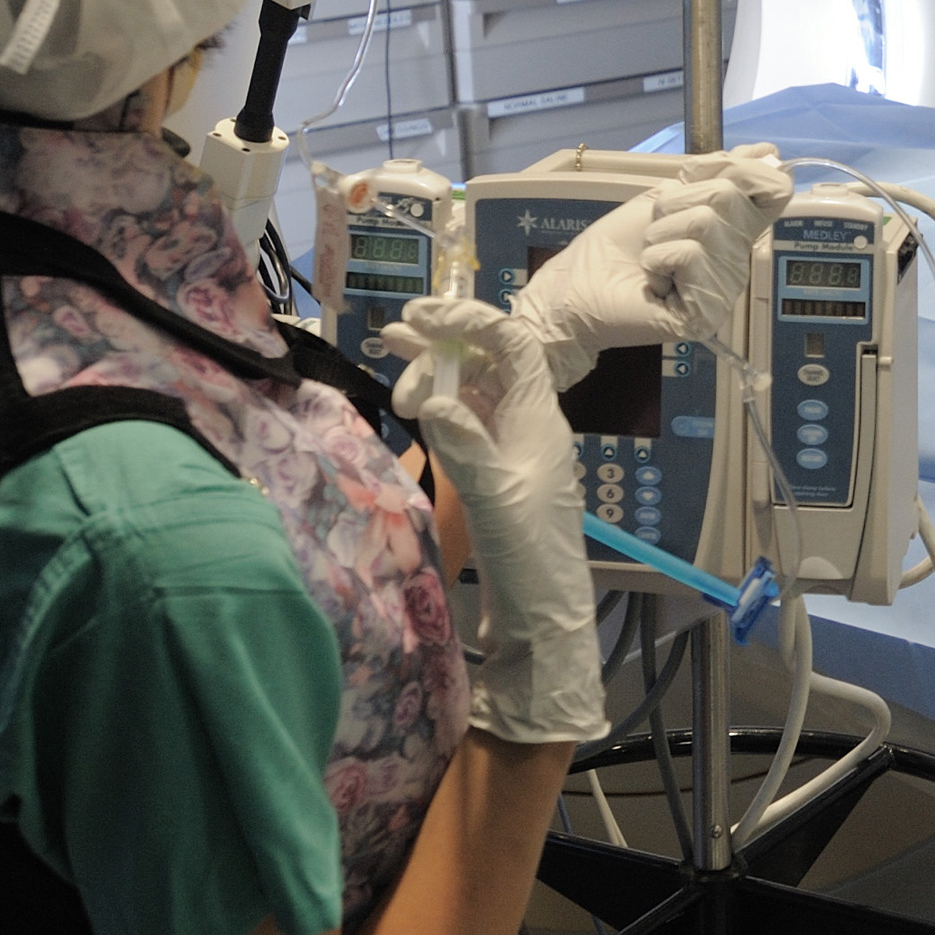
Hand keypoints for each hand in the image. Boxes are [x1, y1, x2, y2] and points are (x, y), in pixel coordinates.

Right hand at [380, 296, 604, 744]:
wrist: (542, 617)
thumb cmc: (529, 556)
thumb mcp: (496, 497)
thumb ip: (466, 443)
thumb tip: (435, 394)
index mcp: (539, 417)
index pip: (510, 342)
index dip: (467, 318)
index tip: (417, 316)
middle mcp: (528, 423)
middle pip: (488, 360)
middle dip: (443, 342)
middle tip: (393, 340)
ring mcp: (512, 447)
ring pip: (474, 390)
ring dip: (437, 372)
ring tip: (392, 363)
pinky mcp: (495, 472)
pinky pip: (467, 422)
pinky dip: (440, 406)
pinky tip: (414, 404)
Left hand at [508, 144, 792, 384]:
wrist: (574, 290)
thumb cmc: (615, 245)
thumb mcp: (666, 196)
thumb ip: (715, 174)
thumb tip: (768, 150)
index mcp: (734, 232)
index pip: (771, 189)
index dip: (739, 171)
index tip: (693, 178)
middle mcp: (737, 261)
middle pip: (729, 195)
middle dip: (676, 202)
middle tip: (655, 231)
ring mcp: (725, 288)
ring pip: (705, 223)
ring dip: (661, 233)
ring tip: (651, 260)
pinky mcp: (707, 311)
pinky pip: (690, 255)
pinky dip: (657, 258)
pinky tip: (653, 283)